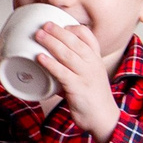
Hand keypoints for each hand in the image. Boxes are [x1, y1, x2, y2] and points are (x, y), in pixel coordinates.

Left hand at [32, 21, 119, 142]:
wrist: (103, 118)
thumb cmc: (92, 97)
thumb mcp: (86, 76)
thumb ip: (71, 67)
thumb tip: (48, 61)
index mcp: (95, 59)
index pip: (88, 36)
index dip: (74, 28)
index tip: (60, 24)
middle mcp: (93, 64)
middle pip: (75, 41)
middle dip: (58, 31)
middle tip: (44, 24)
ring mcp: (86, 75)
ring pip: (68, 54)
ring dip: (51, 43)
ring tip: (38, 35)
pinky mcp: (78, 88)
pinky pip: (62, 73)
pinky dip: (50, 64)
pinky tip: (40, 57)